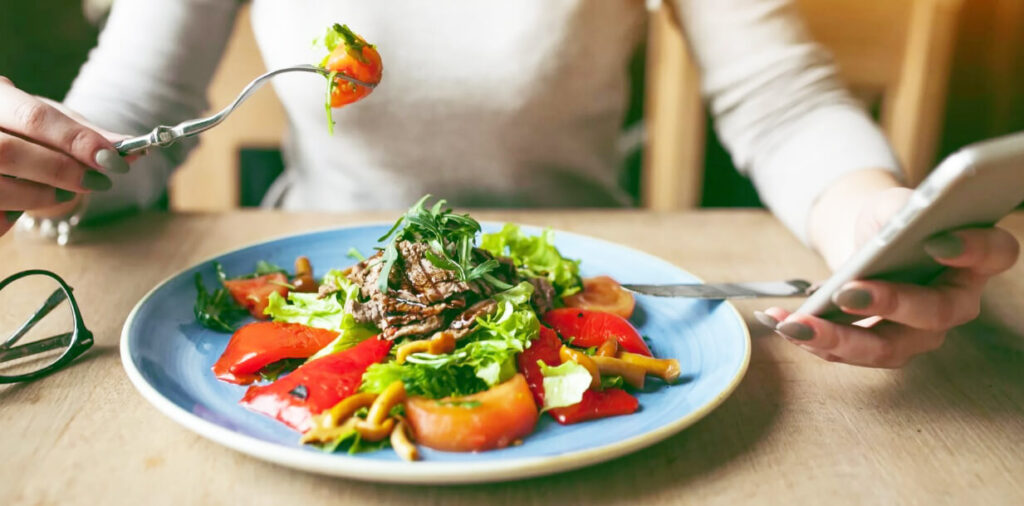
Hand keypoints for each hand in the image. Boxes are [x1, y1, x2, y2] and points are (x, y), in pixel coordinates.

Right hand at [0, 76, 130, 236]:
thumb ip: (85, 132)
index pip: (35, 117)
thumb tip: (130, 148)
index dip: (77, 141)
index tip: (114, 160)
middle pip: (10, 152)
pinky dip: (13, 215)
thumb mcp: (46, 117)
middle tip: (98, 182)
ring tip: (64, 194)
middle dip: (61, 171)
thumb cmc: (18, 126)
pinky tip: (22, 203)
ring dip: (41, 196)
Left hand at [761, 187, 1019, 367]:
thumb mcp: (891, 204)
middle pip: (935, 314)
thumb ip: (900, 208)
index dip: (973, 249)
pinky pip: (847, 352)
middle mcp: (953, 302)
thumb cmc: (887, 221)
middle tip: (848, 294)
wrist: (863, 243)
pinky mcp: (880, 346)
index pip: (994, 253)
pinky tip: (781, 322)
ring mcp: (917, 333)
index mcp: (974, 258)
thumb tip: (899, 219)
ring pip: (886, 348)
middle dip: (890, 305)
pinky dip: (811, 339)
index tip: (936, 242)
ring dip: (838, 339)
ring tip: (796, 324)